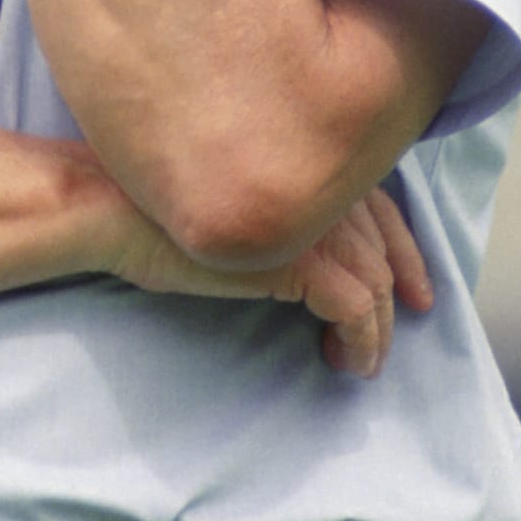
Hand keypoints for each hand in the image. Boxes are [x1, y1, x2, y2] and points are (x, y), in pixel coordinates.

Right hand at [100, 182, 431, 380]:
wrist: (108, 208)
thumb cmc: (148, 207)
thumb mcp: (226, 201)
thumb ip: (272, 209)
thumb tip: (297, 254)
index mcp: (302, 159)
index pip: (378, 202)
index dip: (403, 246)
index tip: (412, 285)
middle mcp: (317, 183)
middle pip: (385, 242)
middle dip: (403, 285)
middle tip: (408, 322)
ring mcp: (313, 220)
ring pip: (376, 283)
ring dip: (377, 329)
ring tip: (363, 362)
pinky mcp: (301, 259)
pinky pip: (358, 309)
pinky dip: (362, 340)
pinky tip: (347, 362)